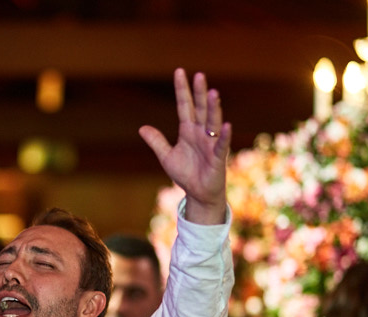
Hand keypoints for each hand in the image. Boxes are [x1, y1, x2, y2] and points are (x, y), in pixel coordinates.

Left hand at [138, 68, 229, 224]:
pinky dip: (224, 136)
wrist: (198, 194)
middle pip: (201, 109)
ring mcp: (211, 144)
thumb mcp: (167, 157)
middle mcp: (201, 133)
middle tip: (199, 75)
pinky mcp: (218, 158)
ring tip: (213, 93)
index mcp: (188, 131)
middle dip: (199, 93)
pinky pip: (221, 145)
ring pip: (212, 122)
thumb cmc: (186, 174)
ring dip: (213, 109)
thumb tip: (142, 128)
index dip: (182, 90)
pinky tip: (226, 125)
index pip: (185, 106)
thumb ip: (157, 142)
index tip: (179, 72)